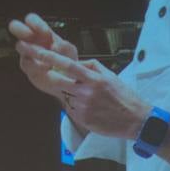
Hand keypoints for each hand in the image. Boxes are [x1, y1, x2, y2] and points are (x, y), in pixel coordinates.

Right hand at [8, 13, 78, 105]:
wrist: (65, 80)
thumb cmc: (66, 61)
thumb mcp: (70, 52)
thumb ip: (65, 47)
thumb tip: (55, 46)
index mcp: (42, 33)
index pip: (31, 20)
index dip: (35, 23)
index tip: (46, 32)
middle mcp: (31, 41)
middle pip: (16, 26)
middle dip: (21, 29)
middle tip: (30, 36)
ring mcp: (26, 53)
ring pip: (20, 45)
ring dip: (32, 49)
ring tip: (44, 56)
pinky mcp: (26, 67)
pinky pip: (26, 63)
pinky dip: (37, 66)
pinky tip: (47, 69)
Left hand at [14, 42, 148, 138]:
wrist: (135, 119)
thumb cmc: (123, 95)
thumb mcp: (109, 75)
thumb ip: (91, 66)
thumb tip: (76, 62)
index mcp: (93, 78)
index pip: (67, 65)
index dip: (48, 57)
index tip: (34, 50)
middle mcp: (86, 92)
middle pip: (58, 80)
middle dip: (46, 74)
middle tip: (37, 66)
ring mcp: (82, 106)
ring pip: (64, 95)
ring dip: (66, 92)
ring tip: (86, 95)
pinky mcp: (81, 119)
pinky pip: (70, 108)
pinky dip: (74, 105)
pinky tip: (90, 107)